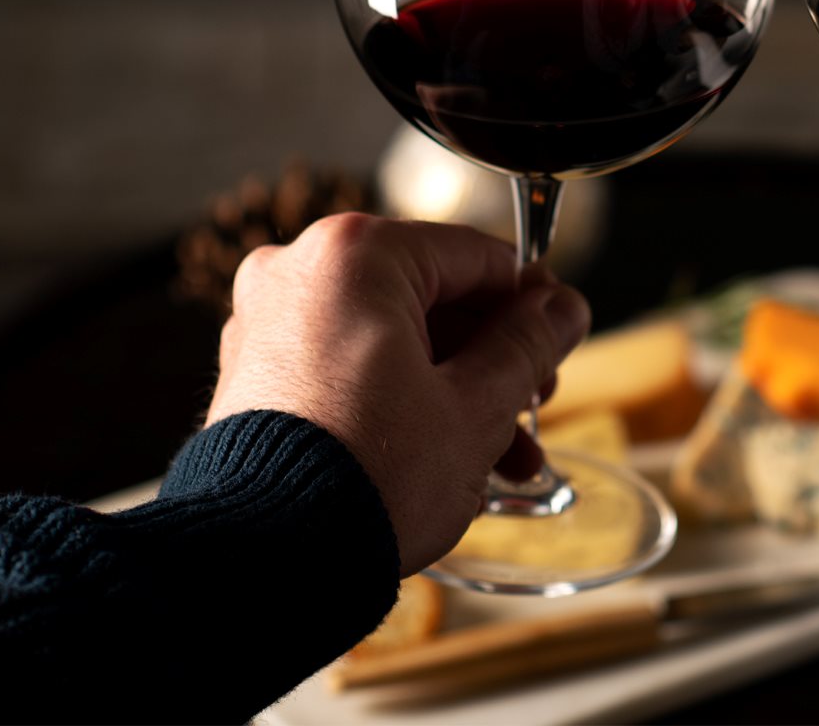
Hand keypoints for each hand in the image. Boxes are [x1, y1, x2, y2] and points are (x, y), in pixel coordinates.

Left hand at [207, 214, 589, 572]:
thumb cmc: (366, 478)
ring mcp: (267, 324)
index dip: (532, 299)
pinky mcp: (256, 375)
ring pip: (393, 340)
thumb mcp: (476, 405)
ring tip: (502, 455)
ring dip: (454, 391)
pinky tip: (445, 456)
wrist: (267, 561)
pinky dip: (400, 400)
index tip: (560, 331)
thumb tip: (562, 308)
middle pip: (432, 299)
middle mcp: (299, 272)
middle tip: (534, 400)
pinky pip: (349, 367)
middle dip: (492, 360)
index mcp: (354, 256)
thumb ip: (528, 343)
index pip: (476, 256)